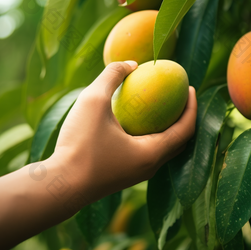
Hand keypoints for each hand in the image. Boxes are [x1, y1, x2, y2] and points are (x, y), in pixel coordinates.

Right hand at [52, 61, 196, 203]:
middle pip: (178, 142)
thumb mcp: (93, 101)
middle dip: (183, 119)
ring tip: (160, 108)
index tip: (191, 87)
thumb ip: (112, 76)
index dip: (191, 107)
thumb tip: (130, 63)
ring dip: (166, 129)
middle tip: (180, 97)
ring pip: (161, 150)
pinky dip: (148, 137)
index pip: (185, 129)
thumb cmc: (78, 144)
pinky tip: (132, 122)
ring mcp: (135, 175)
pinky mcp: (121, 177)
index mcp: (152, 153)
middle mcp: (149, 168)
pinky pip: (144, 154)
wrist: (59, 187)